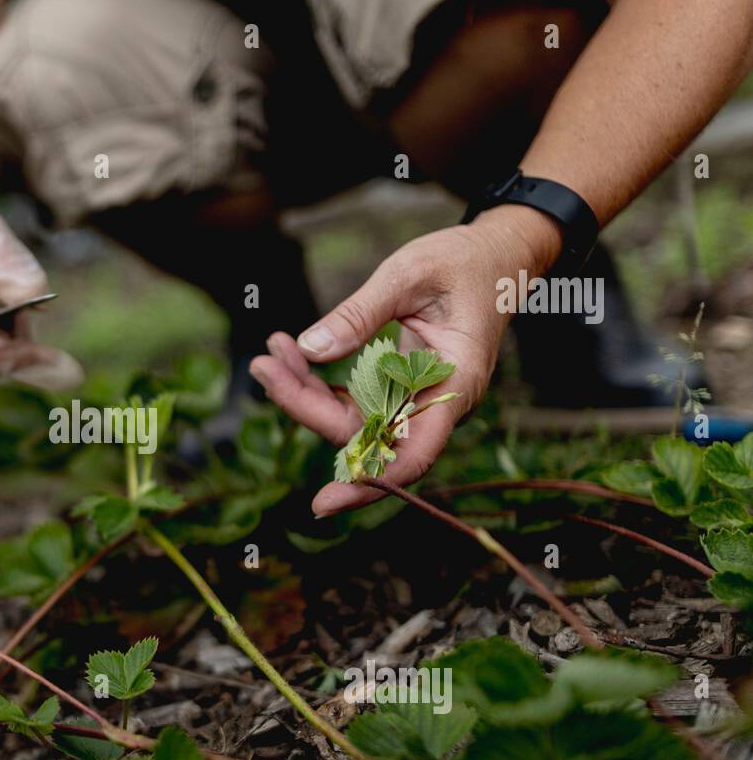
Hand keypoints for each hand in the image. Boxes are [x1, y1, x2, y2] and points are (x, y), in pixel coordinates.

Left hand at [250, 208, 560, 516]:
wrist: (496, 255)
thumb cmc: (463, 262)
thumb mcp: (408, 274)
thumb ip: (359, 314)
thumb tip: (310, 349)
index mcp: (455, 385)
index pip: (411, 456)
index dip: (367, 484)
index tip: (322, 503)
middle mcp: (436, 404)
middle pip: (363, 434)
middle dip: (306, 407)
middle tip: (262, 366)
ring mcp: (416, 399)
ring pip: (350, 419)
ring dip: (304, 392)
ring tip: (268, 355)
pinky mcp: (398, 388)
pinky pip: (352, 400)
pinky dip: (317, 381)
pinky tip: (288, 354)